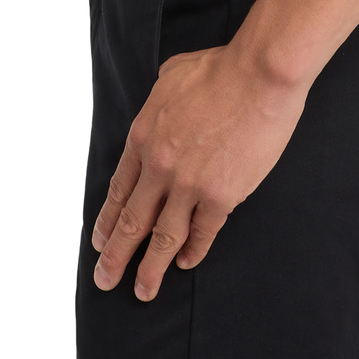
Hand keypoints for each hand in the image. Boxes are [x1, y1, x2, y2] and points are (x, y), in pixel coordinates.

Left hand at [90, 41, 308, 300]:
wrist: (259, 75)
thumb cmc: (220, 68)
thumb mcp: (173, 74)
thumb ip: (160, 97)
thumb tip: (162, 99)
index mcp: (144, 136)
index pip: (119, 189)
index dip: (108, 219)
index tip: (99, 241)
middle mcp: (160, 166)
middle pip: (132, 221)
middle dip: (115, 255)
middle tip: (104, 280)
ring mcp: (189, 184)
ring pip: (163, 237)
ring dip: (150, 268)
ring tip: (142, 291)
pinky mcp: (221, 196)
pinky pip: (202, 232)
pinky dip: (193, 251)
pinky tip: (186, 263)